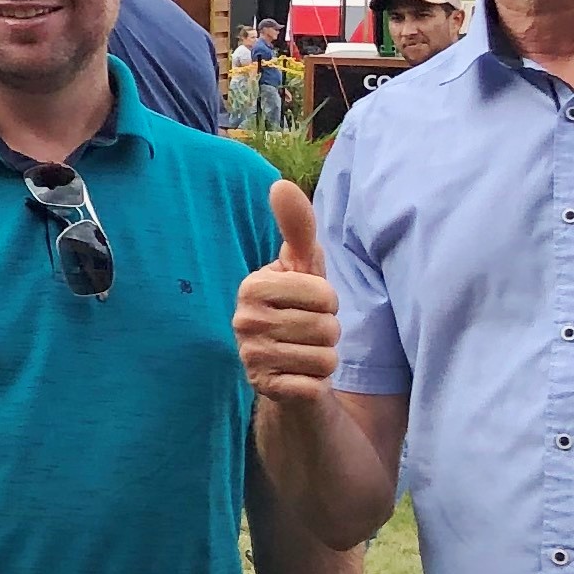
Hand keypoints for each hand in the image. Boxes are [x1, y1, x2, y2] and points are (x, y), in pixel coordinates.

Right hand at [235, 180, 342, 407]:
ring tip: (305, 354)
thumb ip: (297, 227)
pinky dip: (316, 383)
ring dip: (325, 358)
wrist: (286, 370)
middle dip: (329, 333)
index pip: (322, 293)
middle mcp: (244, 320)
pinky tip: (300, 378)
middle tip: (308, 333)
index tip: (310, 304)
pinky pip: (314, 384)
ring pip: (324, 357)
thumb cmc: (299, 310)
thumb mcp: (303, 268)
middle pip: (325, 327)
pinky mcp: (263, 388)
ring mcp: (250, 356)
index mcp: (252, 287)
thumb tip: (280, 184)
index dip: (329, 301)